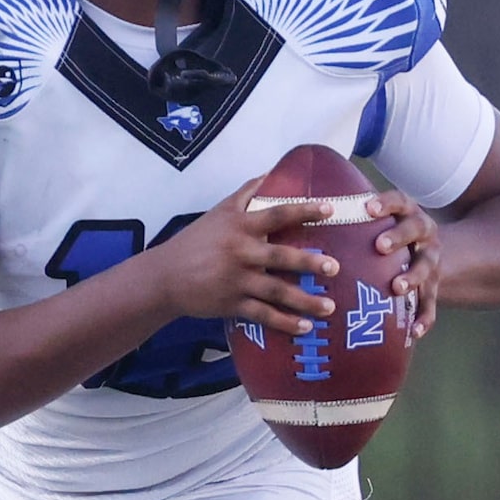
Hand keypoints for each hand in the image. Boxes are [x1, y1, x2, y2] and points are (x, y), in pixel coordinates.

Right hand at [147, 180, 339, 333]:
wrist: (165, 276)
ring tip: (330, 306)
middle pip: (281, 257)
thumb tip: (269, 173)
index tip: (330, 210)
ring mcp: (237, 281)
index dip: (304, 211)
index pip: (277, 214)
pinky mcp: (232, 304)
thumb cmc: (195, 241)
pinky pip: (263, 315)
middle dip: (309, 262)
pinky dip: (285, 323)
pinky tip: (306, 327)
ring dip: (305, 300)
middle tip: (334, 267)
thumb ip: (245, 193)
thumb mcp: (218, 212)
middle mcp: (241, 253)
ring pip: (277, 291)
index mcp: (241, 227)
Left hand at [366, 189, 442, 337]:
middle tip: (380, 246)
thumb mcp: (377, 222)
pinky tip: (413, 333)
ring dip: (412, 276)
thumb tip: (305, 214)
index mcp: (408, 213)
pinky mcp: (435, 287)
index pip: (399, 201)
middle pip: (415, 230)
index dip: (386, 203)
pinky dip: (424, 318)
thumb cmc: (386, 236)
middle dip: (398, 237)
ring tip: (396, 288)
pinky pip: (432, 304)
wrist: (425, 253)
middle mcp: (424, 234)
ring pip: (426, 267)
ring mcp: (432, 261)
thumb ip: (352, 219)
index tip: (368, 209)